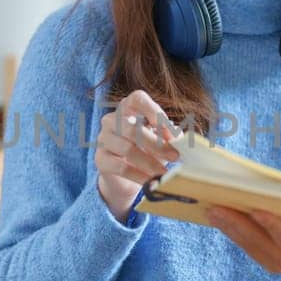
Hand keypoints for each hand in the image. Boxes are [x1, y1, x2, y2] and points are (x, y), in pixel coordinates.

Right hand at [95, 89, 181, 223]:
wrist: (125, 178)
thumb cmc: (146, 152)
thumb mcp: (159, 141)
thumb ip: (168, 137)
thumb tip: (181, 140)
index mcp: (128, 108)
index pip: (137, 99)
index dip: (154, 112)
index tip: (171, 132)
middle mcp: (111, 120)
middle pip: (133, 128)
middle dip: (157, 144)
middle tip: (175, 156)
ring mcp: (103, 139)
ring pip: (127, 149)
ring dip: (150, 163)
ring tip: (165, 173)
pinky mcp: (100, 159)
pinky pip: (121, 167)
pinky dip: (139, 176)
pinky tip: (151, 181)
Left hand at [207, 190, 280, 280]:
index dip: (270, 226)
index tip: (256, 209)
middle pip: (258, 242)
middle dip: (236, 224)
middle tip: (217, 205)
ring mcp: (275, 263)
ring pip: (247, 245)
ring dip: (228, 228)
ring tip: (210, 209)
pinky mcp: (266, 261)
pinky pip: (245, 246)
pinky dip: (231, 232)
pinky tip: (217, 217)